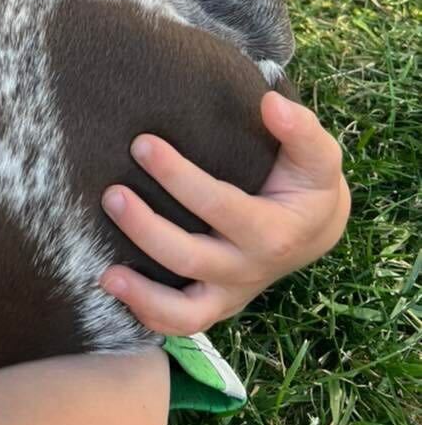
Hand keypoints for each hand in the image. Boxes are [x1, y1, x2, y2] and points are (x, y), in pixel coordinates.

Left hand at [98, 91, 349, 335]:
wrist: (314, 228)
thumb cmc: (306, 182)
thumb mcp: (318, 156)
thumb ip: (299, 129)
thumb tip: (270, 101)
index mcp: (274, 231)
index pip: (219, 207)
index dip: (178, 178)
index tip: (142, 143)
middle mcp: (249, 269)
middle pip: (191, 257)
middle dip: (146, 228)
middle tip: (111, 195)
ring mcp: (230, 292)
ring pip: (185, 310)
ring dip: (142, 293)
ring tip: (106, 271)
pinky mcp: (215, 303)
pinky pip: (181, 323)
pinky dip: (149, 315)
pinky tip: (116, 289)